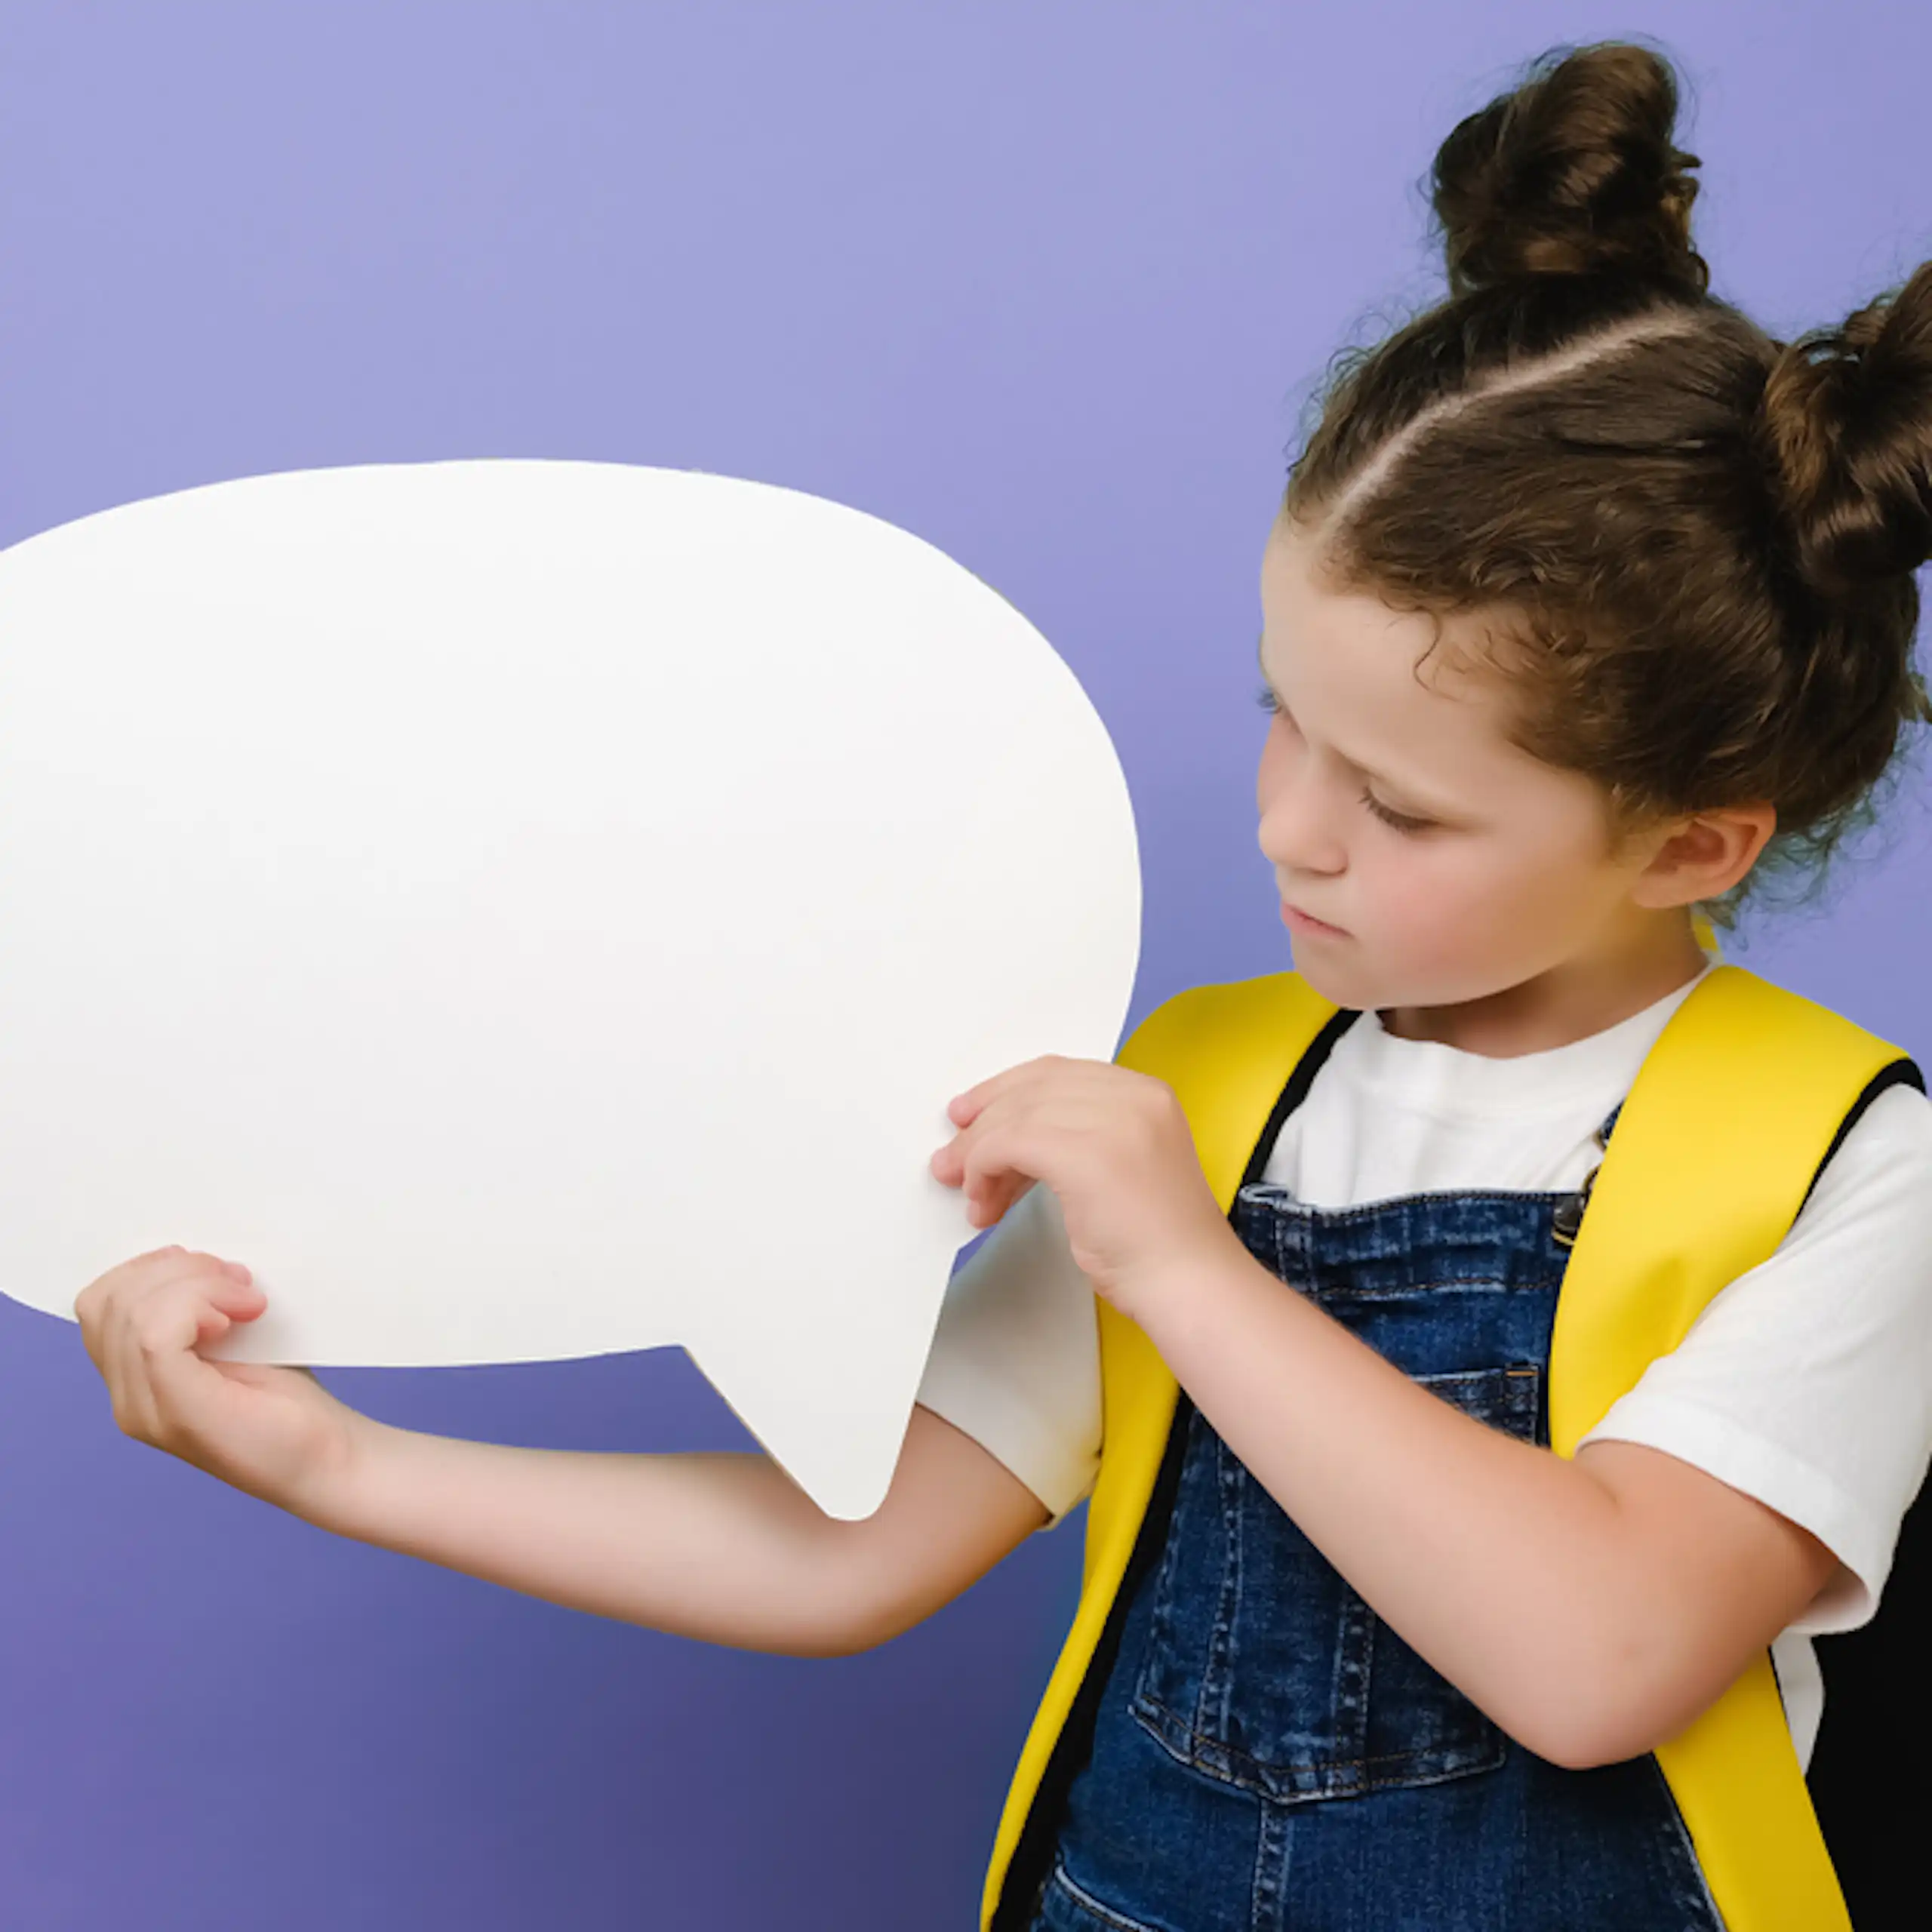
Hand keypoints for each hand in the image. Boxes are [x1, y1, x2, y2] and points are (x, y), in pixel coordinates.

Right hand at [74, 1245, 365, 1524]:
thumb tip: (190, 1256)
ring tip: (246, 1299)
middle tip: (235, 1280)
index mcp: (133, 1378)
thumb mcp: (235, 1336)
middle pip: (107, 1301)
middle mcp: (127, 1399)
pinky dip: (199, 1305)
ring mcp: (145, 1411)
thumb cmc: (288, 1398)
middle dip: (173, 1269)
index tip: (212, 1270)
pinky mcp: (179, 1412)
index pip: (99, 1303)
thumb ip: (196, 1306)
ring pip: (133, 1312)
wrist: (329, 1458)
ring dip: (196, 1284)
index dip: (150, 1268)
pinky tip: (241, 1317)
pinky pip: (155, 1335)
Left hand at [929, 1055, 1239, 1324]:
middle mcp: (1133, 1097)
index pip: (1059, 1073)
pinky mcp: (1087, 1153)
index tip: (975, 1114)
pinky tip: (983, 1201)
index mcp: (1147, 1094)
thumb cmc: (1157, 1244)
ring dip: (977, 1154)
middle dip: (984, 1120)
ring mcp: (1113, 1121)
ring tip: (967, 1189)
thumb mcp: (1118, 1168)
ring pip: (1015, 1116)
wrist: (1189, 1284)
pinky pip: (1008, 1144)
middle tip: (952, 1152)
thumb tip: (1005, 1142)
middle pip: (1033, 1088)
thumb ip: (1075, 1140)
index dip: (1007, 1091)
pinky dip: (983, 1170)